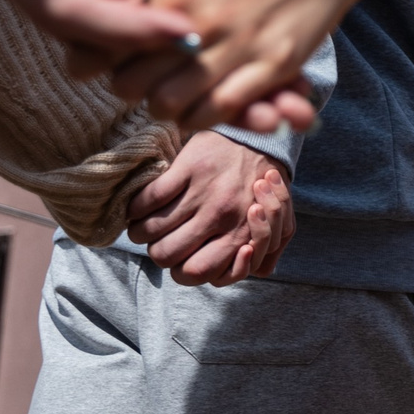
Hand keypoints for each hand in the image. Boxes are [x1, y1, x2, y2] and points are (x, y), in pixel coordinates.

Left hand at [93, 0, 371, 130]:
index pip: (118, 44)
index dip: (110, 59)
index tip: (122, 59)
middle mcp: (205, 22)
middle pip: (138, 84)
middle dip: (134, 90)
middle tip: (145, 83)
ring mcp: (241, 46)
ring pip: (177, 104)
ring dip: (168, 108)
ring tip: (173, 98)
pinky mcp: (275, 63)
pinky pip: (225, 107)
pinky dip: (207, 116)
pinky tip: (205, 108)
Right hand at [125, 130, 294, 284]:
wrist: (259, 138)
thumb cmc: (264, 186)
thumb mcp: (278, 223)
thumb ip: (267, 252)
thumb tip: (252, 275)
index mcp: (240, 234)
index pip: (196, 273)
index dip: (179, 271)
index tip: (180, 258)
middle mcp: (221, 217)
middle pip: (166, 255)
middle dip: (157, 252)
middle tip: (159, 241)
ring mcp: (203, 192)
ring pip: (151, 230)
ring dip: (140, 231)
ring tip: (143, 225)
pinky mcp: (188, 168)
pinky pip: (148, 199)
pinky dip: (135, 207)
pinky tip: (139, 207)